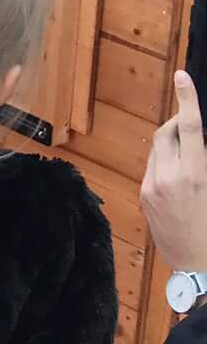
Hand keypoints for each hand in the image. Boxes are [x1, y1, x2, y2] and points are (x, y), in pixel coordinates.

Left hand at [144, 71, 206, 270]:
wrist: (198, 267)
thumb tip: (201, 139)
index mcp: (196, 174)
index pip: (189, 127)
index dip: (186, 99)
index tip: (182, 76)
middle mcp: (169, 176)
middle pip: (166, 133)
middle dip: (178, 123)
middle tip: (194, 125)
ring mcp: (151, 186)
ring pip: (157, 149)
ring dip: (172, 144)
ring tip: (192, 155)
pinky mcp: (143, 196)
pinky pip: (152, 167)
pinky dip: (165, 162)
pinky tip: (180, 175)